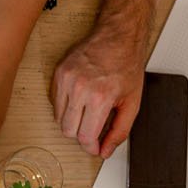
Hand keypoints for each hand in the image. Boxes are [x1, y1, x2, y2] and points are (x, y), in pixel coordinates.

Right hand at [51, 25, 144, 158]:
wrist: (118, 36)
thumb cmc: (127, 66)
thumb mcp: (132, 103)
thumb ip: (119, 131)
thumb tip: (105, 151)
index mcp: (100, 98)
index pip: (85, 137)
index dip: (91, 147)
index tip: (96, 147)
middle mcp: (80, 89)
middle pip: (68, 131)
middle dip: (81, 135)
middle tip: (93, 128)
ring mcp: (67, 79)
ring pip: (59, 119)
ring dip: (73, 122)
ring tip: (88, 112)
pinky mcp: (59, 73)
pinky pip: (55, 103)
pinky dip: (66, 108)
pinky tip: (80, 100)